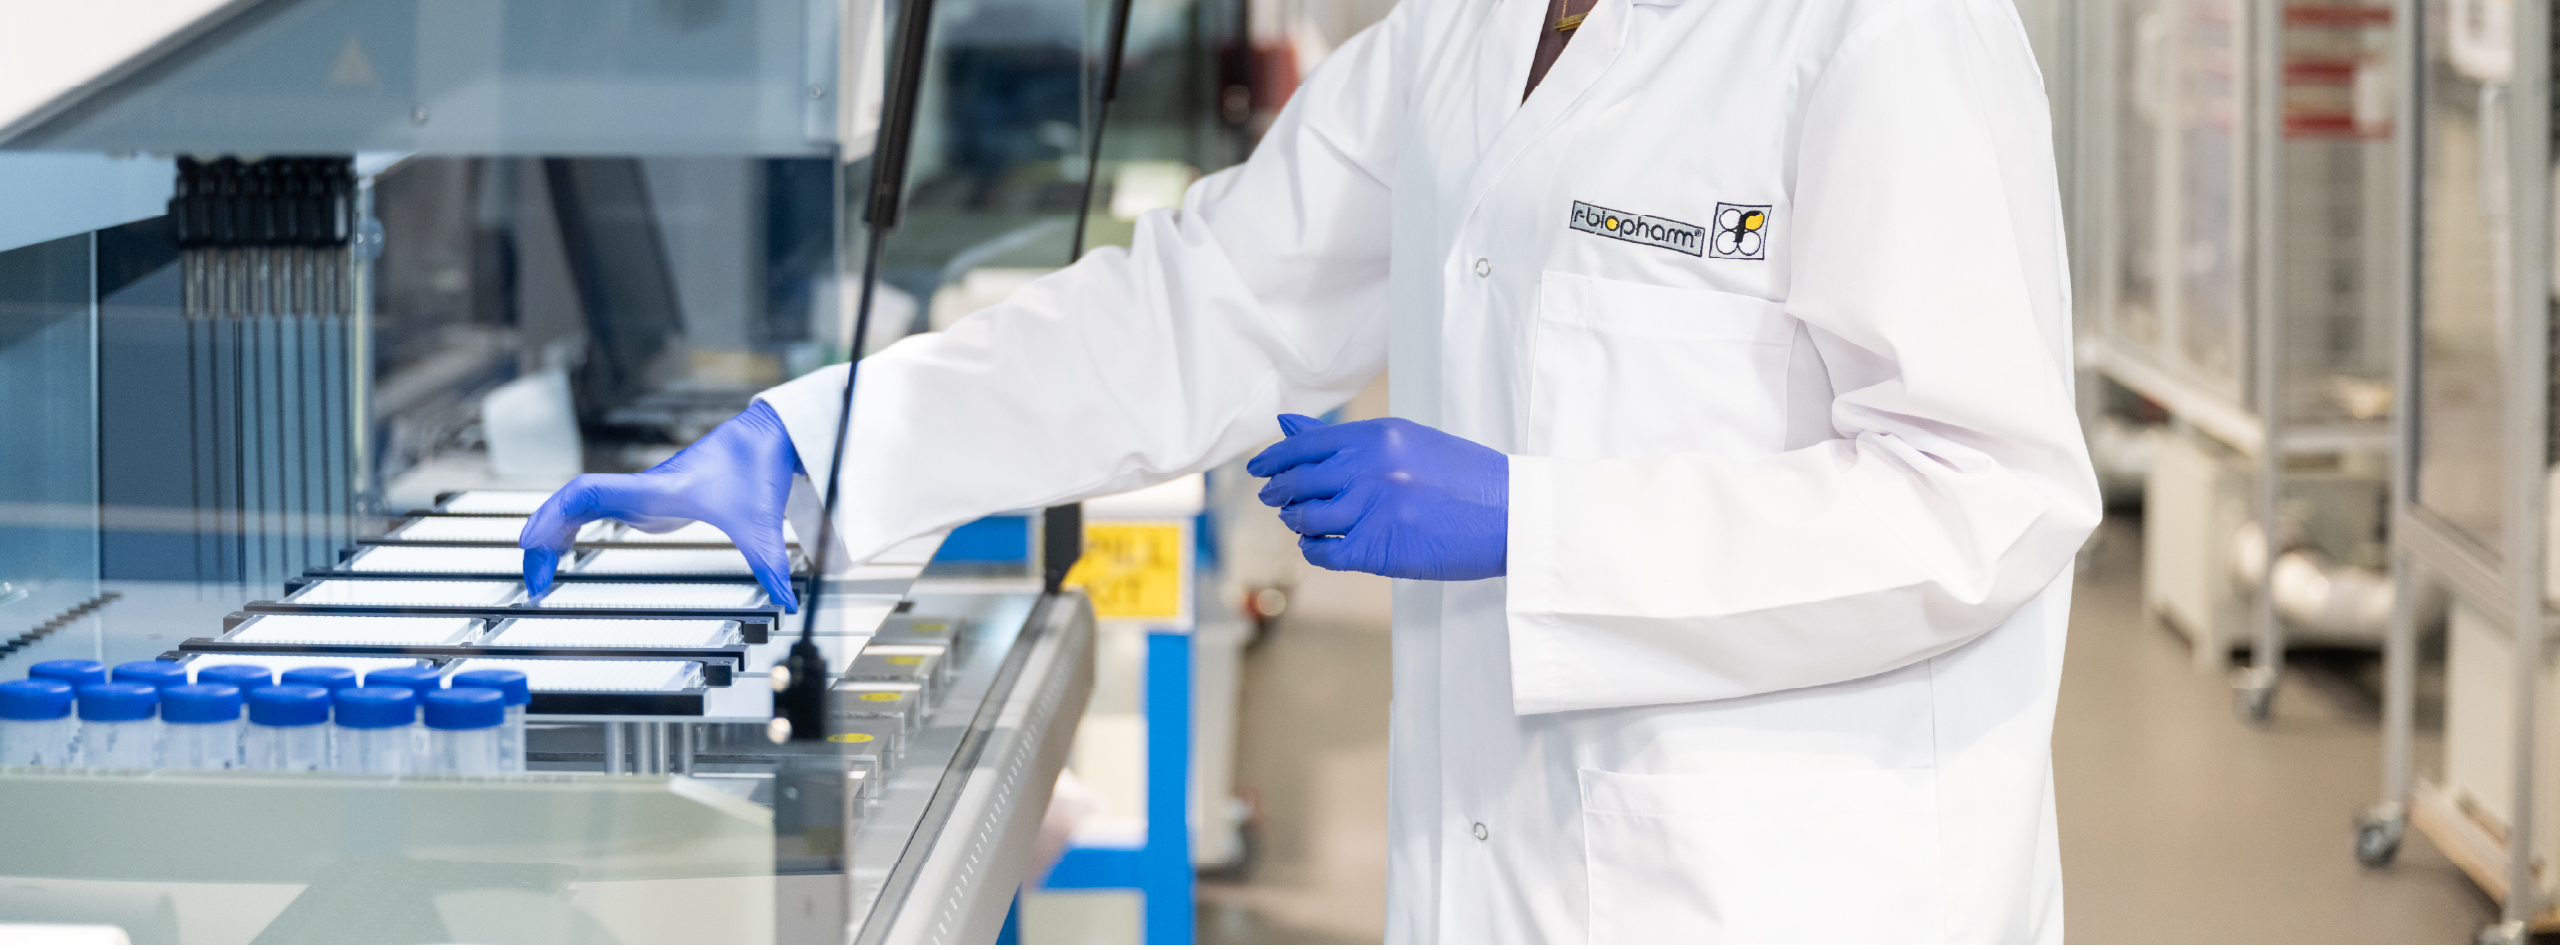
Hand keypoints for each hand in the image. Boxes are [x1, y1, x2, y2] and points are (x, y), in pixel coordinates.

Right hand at [520, 401, 802, 610]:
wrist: (761, 438)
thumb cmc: (755, 471)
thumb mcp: (762, 524)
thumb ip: (771, 564)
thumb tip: (787, 603)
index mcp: (658, 489)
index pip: (591, 491)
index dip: (554, 514)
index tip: (531, 543)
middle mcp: (639, 488)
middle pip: (570, 503)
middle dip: (543, 537)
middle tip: (533, 582)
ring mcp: (637, 493)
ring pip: (575, 506)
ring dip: (551, 534)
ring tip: (538, 577)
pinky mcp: (641, 499)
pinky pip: (589, 511)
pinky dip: (568, 530)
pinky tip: (559, 554)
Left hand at [1248, 414, 1508, 580]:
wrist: (1510, 515)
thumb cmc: (1464, 477)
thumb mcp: (1409, 441)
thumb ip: (1348, 438)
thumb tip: (1288, 425)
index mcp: (1378, 436)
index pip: (1305, 444)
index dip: (1274, 459)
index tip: (1259, 469)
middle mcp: (1370, 467)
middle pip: (1299, 481)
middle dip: (1278, 492)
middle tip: (1273, 497)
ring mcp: (1373, 509)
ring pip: (1307, 518)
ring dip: (1297, 521)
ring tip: (1302, 521)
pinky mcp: (1380, 548)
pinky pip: (1325, 552)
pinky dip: (1314, 550)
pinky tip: (1320, 546)